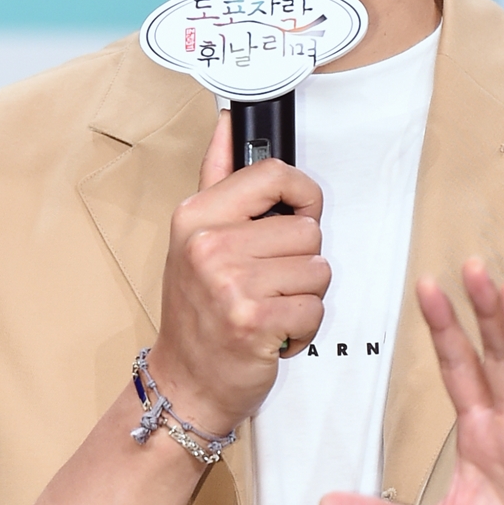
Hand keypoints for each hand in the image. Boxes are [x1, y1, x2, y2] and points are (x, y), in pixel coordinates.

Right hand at [151, 112, 329, 435]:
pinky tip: (274, 333)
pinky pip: (315, 309)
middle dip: (299, 262)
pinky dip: (304, 328)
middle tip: (267, 284)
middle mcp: (210, 246)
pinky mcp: (254, 321)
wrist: (186, 383)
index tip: (301, 213)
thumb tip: (228, 122)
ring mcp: (230, 284)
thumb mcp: (194, 240)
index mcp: (196, 216)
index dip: (303, 194)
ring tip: (269, 308)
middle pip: (307, 230)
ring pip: (317, 270)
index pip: (273, 174)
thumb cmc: (197, 314)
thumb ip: (217, 179)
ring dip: (303, 297)